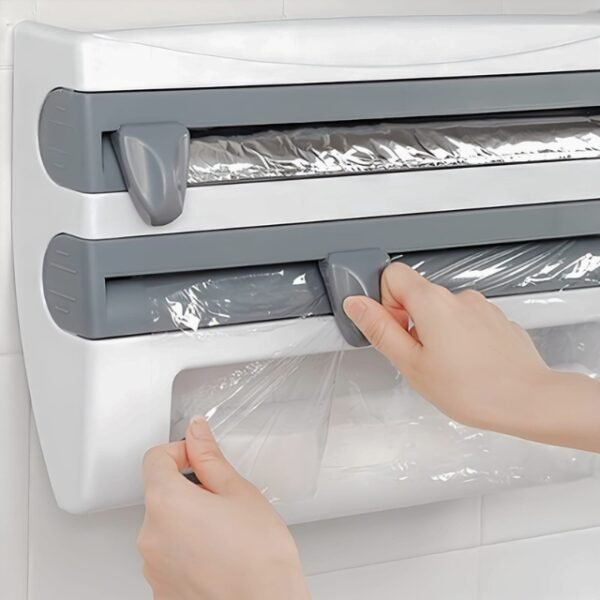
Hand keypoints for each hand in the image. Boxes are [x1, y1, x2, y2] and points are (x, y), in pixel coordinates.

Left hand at [139, 417, 309, 599]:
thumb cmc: (259, 559)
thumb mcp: (239, 492)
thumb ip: (211, 458)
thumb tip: (197, 432)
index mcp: (166, 503)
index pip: (155, 458)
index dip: (180, 451)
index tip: (199, 458)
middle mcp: (150, 536)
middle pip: (162, 493)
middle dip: (190, 489)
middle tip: (225, 501)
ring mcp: (153, 568)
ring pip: (166, 526)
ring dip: (189, 521)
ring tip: (226, 534)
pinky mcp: (160, 590)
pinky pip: (169, 557)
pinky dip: (188, 550)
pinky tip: (218, 557)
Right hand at [343, 262, 599, 451]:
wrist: (529, 401)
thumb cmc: (473, 389)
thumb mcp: (411, 364)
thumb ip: (379, 329)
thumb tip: (356, 304)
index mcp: (431, 301)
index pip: (392, 275)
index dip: (385, 302)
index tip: (395, 331)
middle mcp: (458, 296)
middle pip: (417, 293)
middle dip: (409, 321)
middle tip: (419, 357)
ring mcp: (481, 307)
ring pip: (441, 310)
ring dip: (435, 331)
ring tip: (445, 366)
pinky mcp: (496, 320)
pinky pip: (465, 320)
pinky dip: (458, 337)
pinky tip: (466, 365)